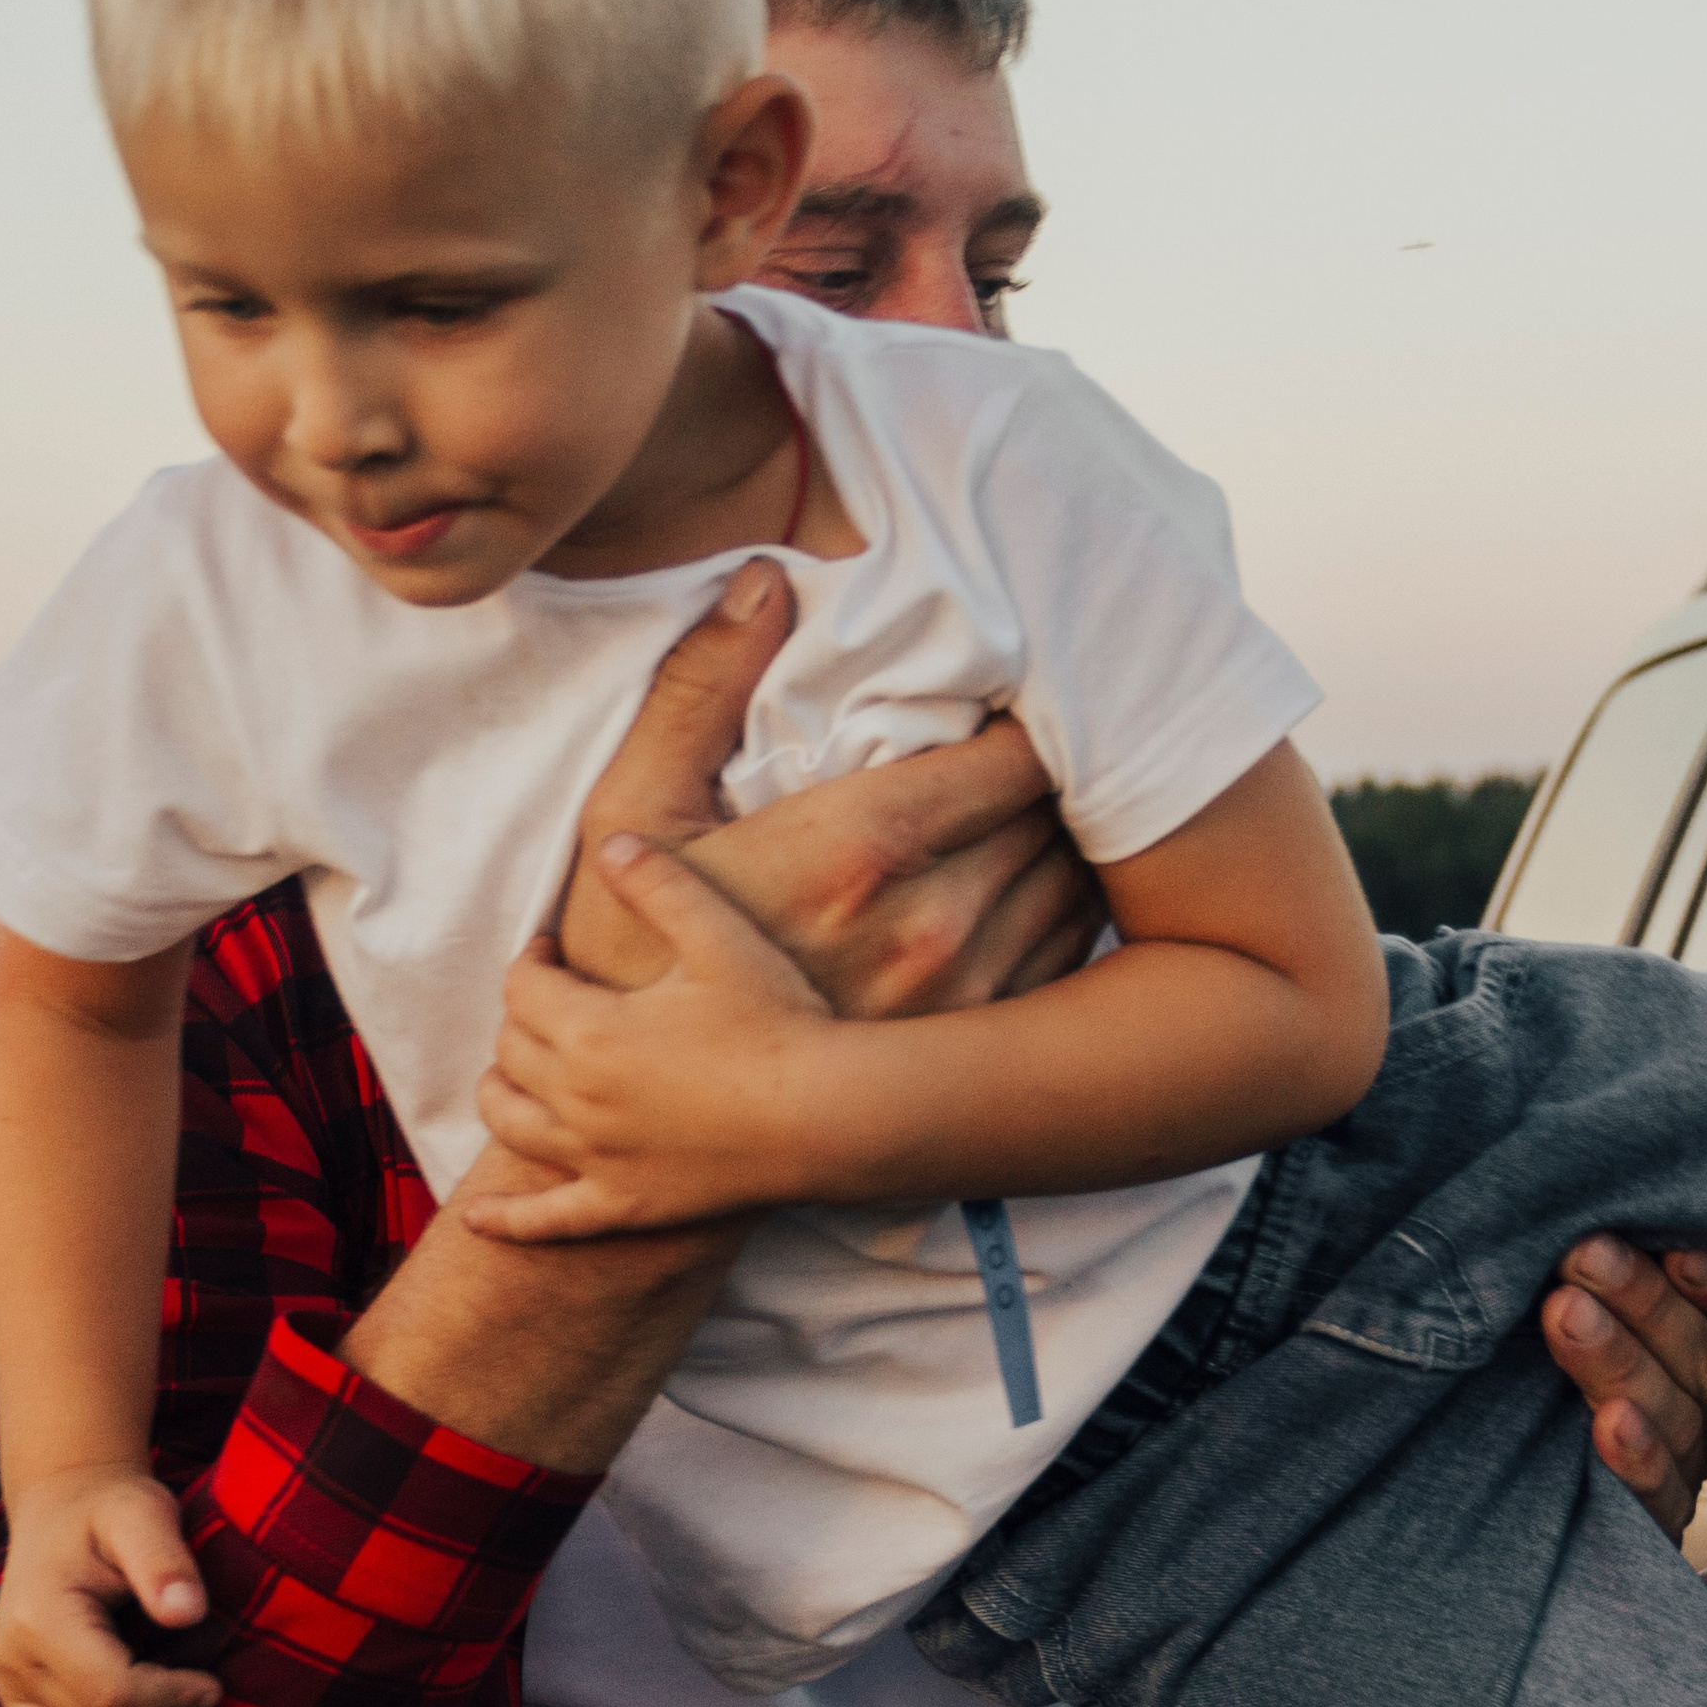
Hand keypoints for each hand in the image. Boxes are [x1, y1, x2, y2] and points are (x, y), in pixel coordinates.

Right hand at [0, 1460, 249, 1706]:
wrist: (62, 1510)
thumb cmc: (108, 1509)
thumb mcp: (141, 1513)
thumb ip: (163, 1559)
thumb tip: (188, 1613)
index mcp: (39, 1621)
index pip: (110, 1691)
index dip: (170, 1700)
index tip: (219, 1688)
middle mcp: (15, 1664)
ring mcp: (13, 1690)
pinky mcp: (24, 1704)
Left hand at [470, 840, 835, 1241]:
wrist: (827, 1114)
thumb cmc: (779, 1021)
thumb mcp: (719, 935)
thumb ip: (658, 885)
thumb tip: (610, 843)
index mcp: (590, 1030)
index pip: (523, 986)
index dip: (531, 959)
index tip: (553, 949)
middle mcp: (578, 1097)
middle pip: (512, 1049)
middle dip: (521, 1017)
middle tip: (551, 1001)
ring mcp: (596, 1157)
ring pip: (511, 1122)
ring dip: (500, 1092)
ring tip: (512, 1075)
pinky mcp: (624, 1205)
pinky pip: (548, 1221)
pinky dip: (507, 1222)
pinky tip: (476, 1222)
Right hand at [559, 561, 1100, 1015]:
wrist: (651, 1127)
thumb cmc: (630, 963)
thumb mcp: (631, 814)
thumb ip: (701, 688)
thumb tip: (763, 579)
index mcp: (857, 852)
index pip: (1016, 754)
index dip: (1032, 713)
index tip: (1019, 690)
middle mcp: (931, 928)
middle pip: (1057, 814)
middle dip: (1060, 768)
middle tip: (1050, 730)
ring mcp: (964, 1000)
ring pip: (1077, 885)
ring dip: (1074, 839)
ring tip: (1055, 802)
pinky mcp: (977, 1054)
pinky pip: (1070, 960)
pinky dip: (1069, 913)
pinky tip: (1037, 885)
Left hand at [1539, 1239, 1706, 1540]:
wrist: (1515, 1538)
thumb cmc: (1536, 1401)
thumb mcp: (1568, 1333)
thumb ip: (1582, 1288)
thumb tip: (1552, 1216)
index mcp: (1698, 1357)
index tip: (1681, 1248)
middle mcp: (1700, 1412)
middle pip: (1701, 1356)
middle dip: (1643, 1300)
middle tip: (1584, 1253)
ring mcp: (1680, 1473)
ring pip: (1676, 1416)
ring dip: (1621, 1360)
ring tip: (1567, 1312)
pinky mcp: (1647, 1530)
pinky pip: (1654, 1495)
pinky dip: (1637, 1457)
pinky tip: (1610, 1423)